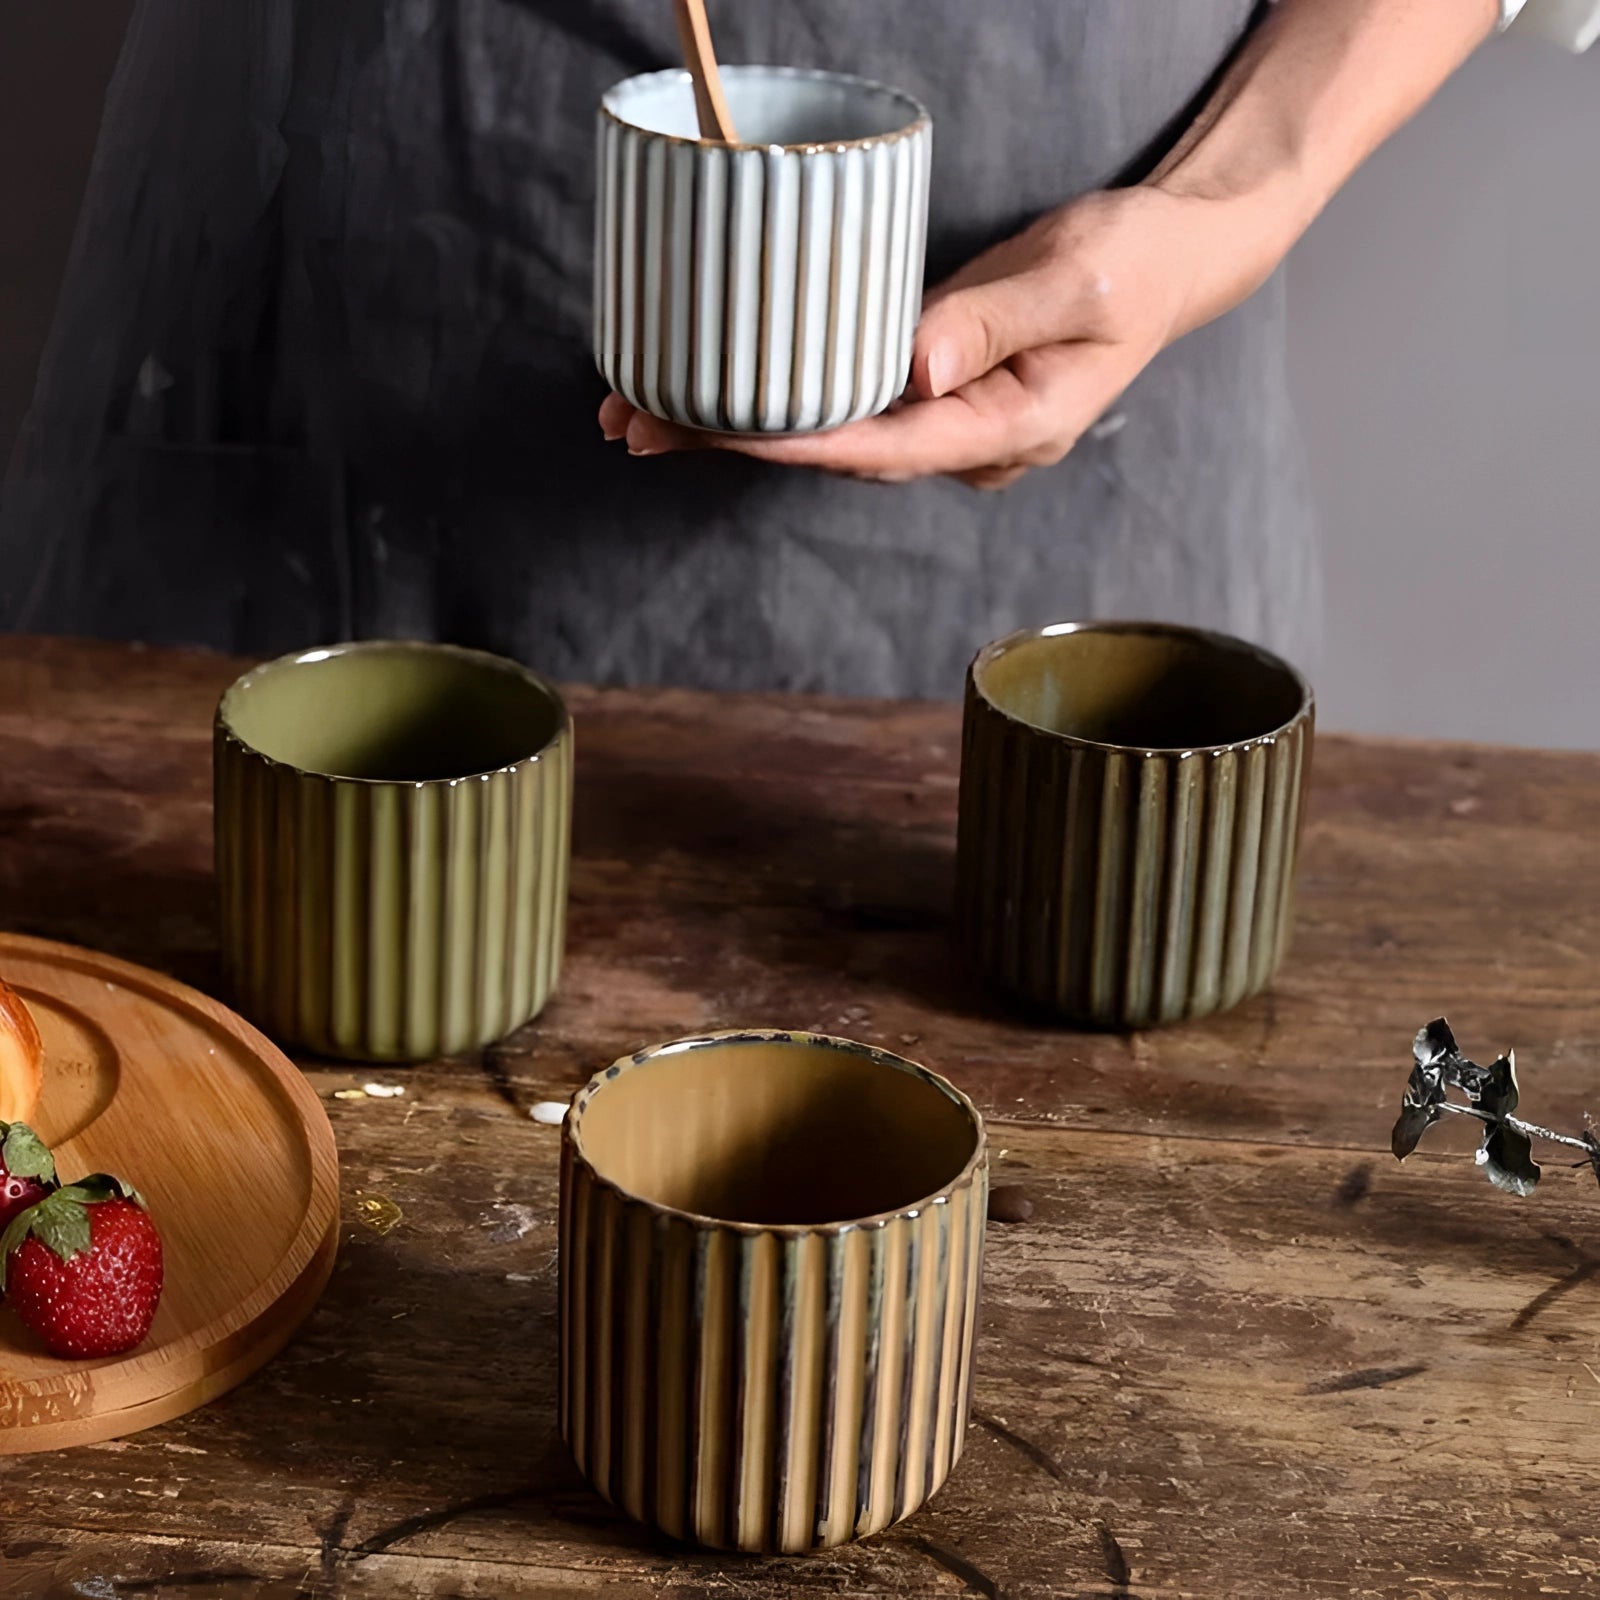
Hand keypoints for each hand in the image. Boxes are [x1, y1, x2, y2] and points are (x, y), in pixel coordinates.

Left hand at [598, 185, 1272, 489]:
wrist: (1170, 257)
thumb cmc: (1137, 262)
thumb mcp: (1080, 278)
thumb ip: (996, 322)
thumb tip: (914, 369)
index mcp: (1007, 431)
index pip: (883, 447)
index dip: (795, 443)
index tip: (715, 431)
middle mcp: (966, 443)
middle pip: (834, 450)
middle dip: (734, 440)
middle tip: (633, 425)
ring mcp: (945, 420)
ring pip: (827, 431)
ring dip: (737, 423)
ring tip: (638, 410)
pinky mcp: (928, 383)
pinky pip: (842, 398)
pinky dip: (776, 391)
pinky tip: (712, 383)